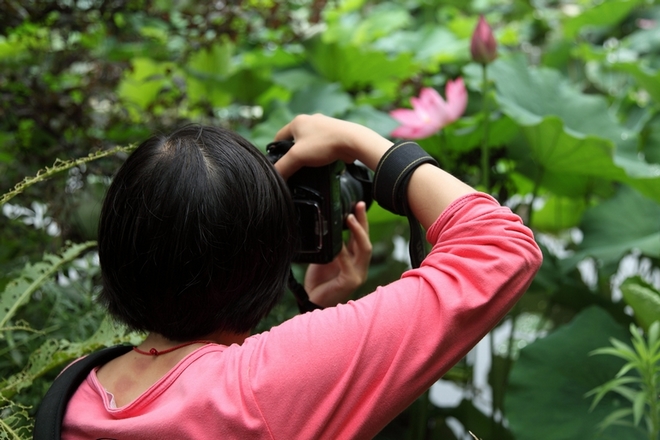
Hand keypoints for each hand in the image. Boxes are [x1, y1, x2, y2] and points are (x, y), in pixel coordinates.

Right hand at [273, 114, 391, 179]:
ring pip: (309, 142)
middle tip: (294, 167)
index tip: (277, 163)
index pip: (279, 137)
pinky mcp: (335, 134)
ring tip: (308, 167)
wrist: (354, 141)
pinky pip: (322, 145)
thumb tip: (275, 177)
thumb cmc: (324, 145)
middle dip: (293, 153)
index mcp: (297, 122)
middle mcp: (310, 120)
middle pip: (295, 140)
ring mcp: (324, 126)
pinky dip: (320, 154)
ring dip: (308, 154)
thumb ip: (283, 167)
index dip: (275, 151)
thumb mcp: (298, 157)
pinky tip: (322, 163)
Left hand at [304, 202, 371, 307]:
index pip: (362, 236)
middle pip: (366, 239)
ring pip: (364, 249)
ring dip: (357, 232)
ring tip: (349, 218)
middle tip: (357, 206)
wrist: (312, 301)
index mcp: (355, 259)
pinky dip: (342, 251)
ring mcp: (358, 274)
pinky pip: (348, 262)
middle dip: (363, 221)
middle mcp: (360, 266)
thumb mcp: (326, 257)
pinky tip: (337, 243)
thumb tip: (331, 225)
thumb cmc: (319, 281)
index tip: (359, 204)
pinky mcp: (351, 281)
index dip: (362, 220)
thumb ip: (333, 245)